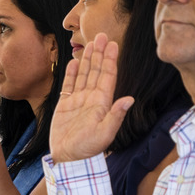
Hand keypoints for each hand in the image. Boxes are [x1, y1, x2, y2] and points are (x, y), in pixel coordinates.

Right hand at [49, 33, 132, 162]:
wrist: (68, 159)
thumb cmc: (87, 149)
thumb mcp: (105, 134)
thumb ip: (116, 115)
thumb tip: (128, 98)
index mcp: (102, 103)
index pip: (108, 76)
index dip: (110, 60)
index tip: (113, 44)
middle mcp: (92, 99)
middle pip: (96, 71)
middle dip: (99, 53)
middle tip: (101, 35)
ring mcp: (79, 101)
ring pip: (84, 75)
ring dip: (87, 59)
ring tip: (89, 44)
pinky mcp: (66, 105)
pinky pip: (69, 85)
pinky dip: (72, 73)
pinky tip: (73, 62)